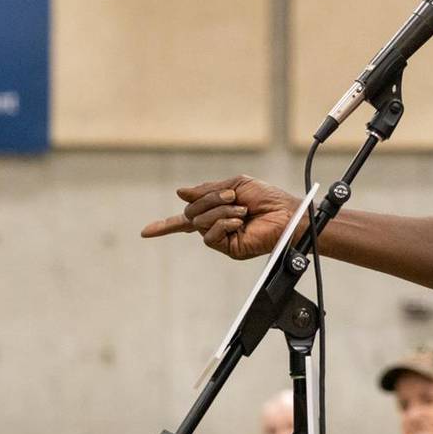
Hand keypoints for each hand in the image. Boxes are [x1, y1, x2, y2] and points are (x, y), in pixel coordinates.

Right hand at [141, 175, 301, 259]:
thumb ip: (207, 190)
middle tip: (233, 197)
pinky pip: (210, 236)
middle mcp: (216, 226)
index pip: (186, 220)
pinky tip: (239, 222)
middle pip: (191, 214)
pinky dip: (223, 223)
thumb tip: (179, 193)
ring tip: (242, 210)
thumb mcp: (236, 184)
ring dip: (221, 210)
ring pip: (200, 223)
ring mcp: (222, 238)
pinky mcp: (229, 249)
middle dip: (210, 200)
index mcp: (217, 210)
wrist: (287, 214)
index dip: (165, 226)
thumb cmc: (268, 198)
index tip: (145, 233)